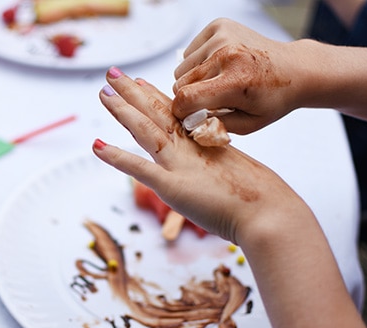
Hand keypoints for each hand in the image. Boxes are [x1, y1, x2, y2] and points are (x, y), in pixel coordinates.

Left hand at [93, 66, 304, 244]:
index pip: (175, 114)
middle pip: (157, 113)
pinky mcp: (173, 186)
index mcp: (205, 144)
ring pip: (145, 130)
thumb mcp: (234, 177)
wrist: (270, 214)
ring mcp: (180, 165)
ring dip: (122, 111)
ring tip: (103, 92)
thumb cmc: (261, 201)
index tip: (140, 82)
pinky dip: (116, 156)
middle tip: (113, 74)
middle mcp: (190, 149)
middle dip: (132, 93)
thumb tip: (214, 175)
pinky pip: (138, 168)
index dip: (155, 96)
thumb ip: (218, 172)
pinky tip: (96, 145)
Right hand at [172, 18, 298, 133]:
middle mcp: (228, 54)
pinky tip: (218, 65)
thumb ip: (215, 126)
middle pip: (180, 82)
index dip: (180, 110)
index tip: (186, 115)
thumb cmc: (272, 99)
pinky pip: (190, 52)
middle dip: (189, 95)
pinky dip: (198, 61)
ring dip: (193, 78)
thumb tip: (189, 124)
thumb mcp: (247, 125)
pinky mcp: (220, 26)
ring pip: (182, 67)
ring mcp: (223, 37)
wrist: (295, 69)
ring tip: (217, 80)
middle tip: (210, 99)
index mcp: (236, 82)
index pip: (187, 97)